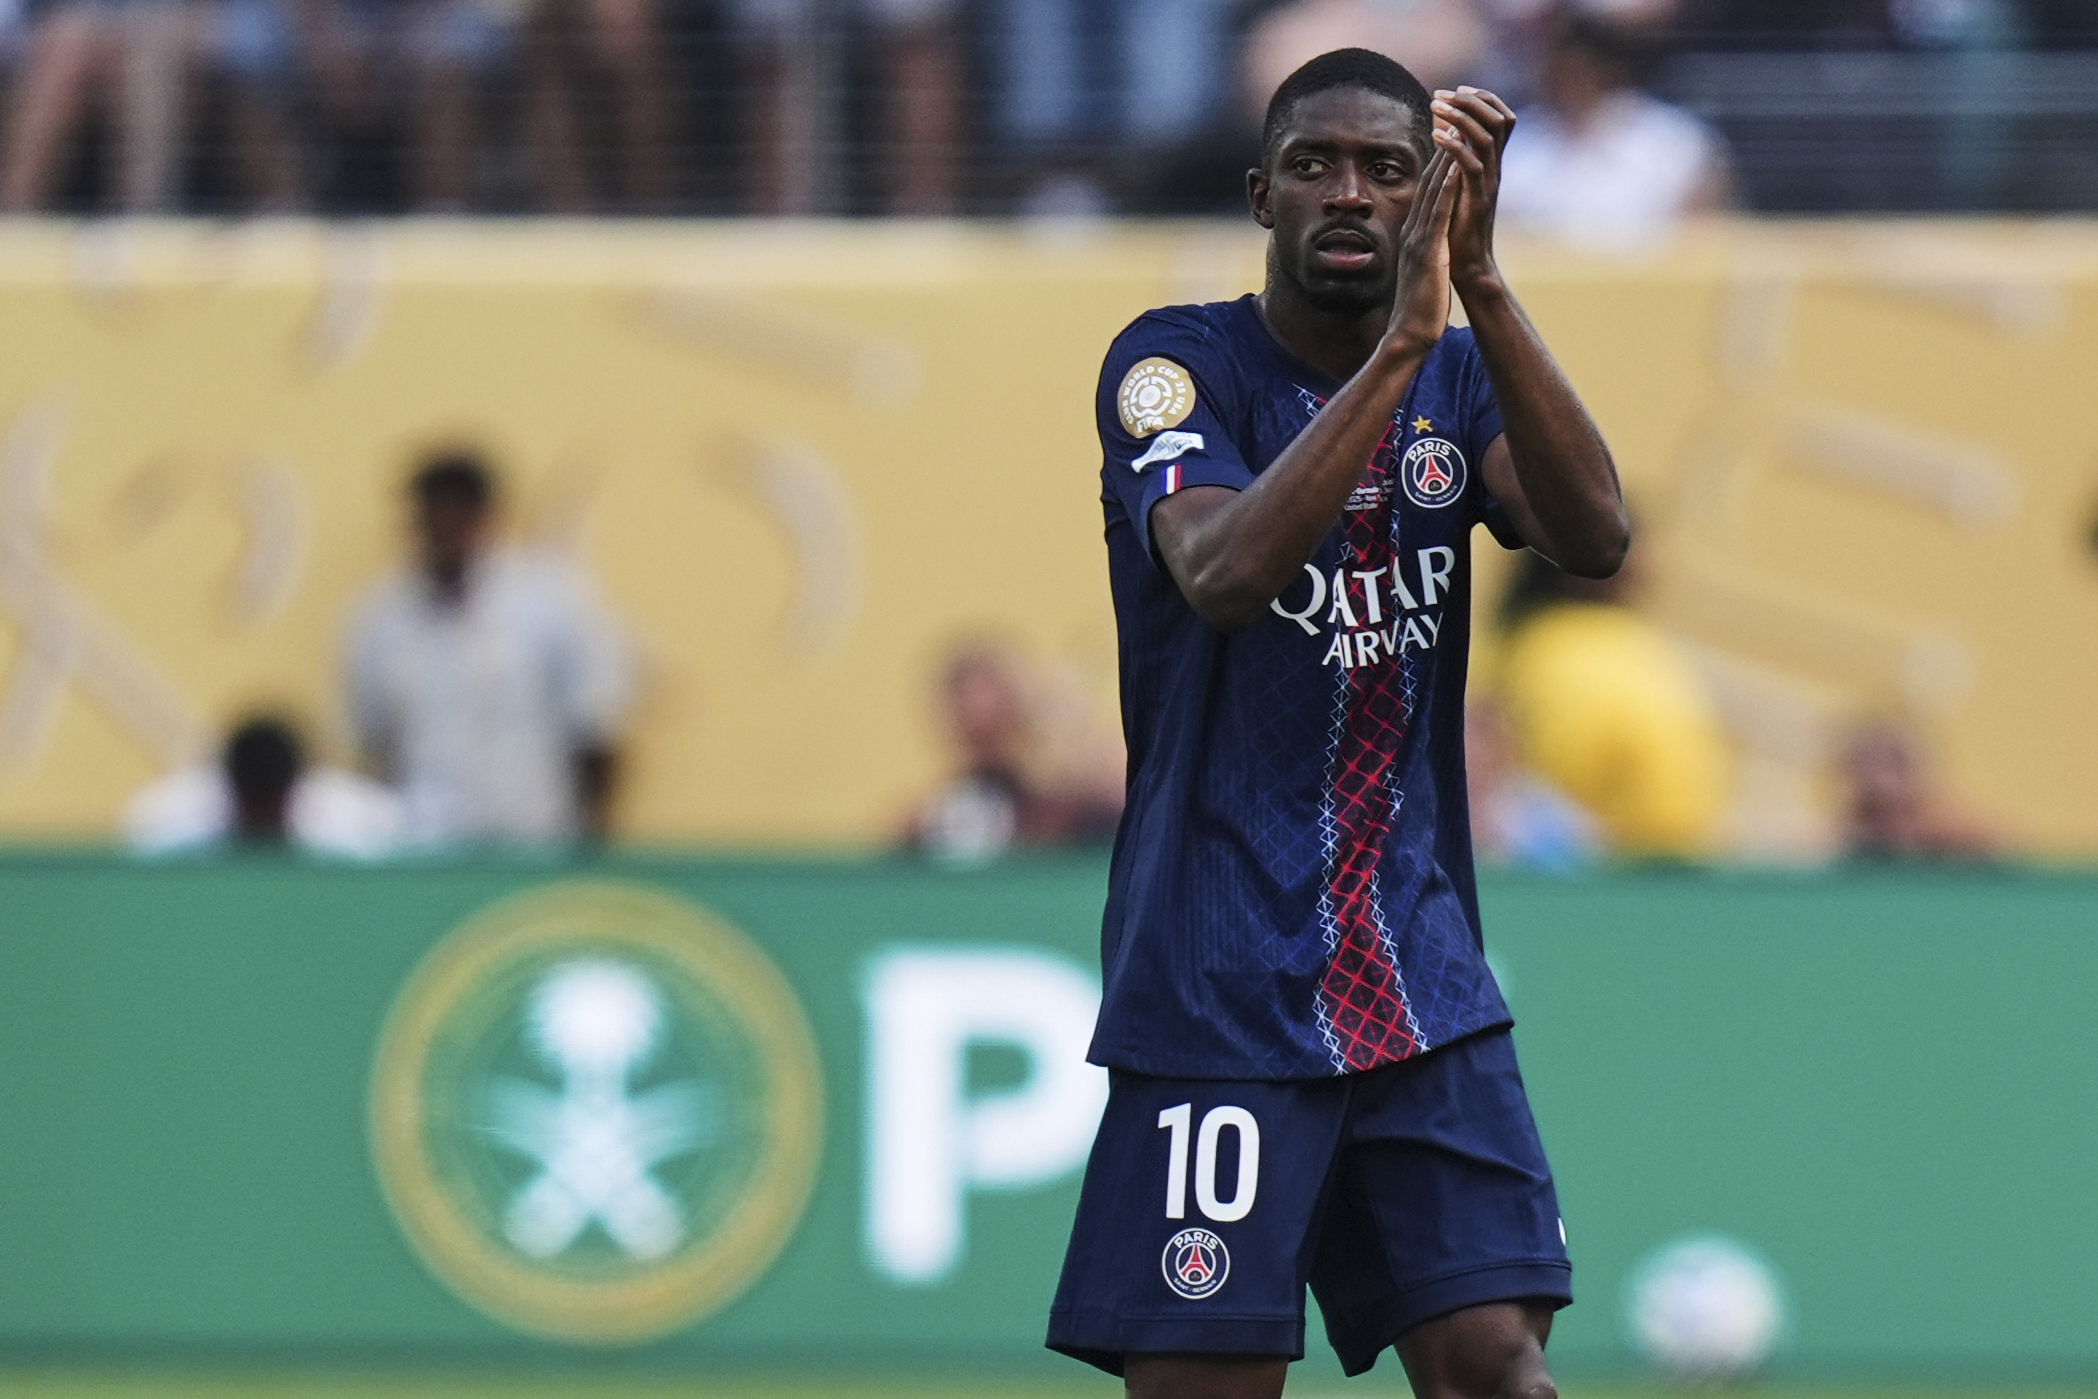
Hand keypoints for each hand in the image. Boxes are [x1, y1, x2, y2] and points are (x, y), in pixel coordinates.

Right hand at [1384, 144, 1460, 352]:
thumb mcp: (1422, 274)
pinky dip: (1448, 187)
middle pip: (1426, 181)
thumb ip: (1424, 255)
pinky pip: (1439, 212)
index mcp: (1413, 236)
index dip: (1436, 161)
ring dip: (1444, 158)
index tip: (1448, 135)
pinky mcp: (1428, 251)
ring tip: (1455, 127)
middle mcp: (1413, 232)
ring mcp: (1418, 240)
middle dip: (1440, 148)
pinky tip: (1457, 165)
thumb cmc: (1418, 310)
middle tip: (1450, 115)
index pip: (1425, 191)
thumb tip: (1432, 248)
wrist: (1409, 335)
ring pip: (1432, 190)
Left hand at [1431, 86, 1516, 287]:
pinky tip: (1435, 135)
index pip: (1499, 117)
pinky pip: (1471, 165)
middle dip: (1470, 100)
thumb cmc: (1458, 226)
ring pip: (1486, 136)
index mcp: (1491, 163)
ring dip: (1460, 116)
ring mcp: (1488, 182)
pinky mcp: (1477, 198)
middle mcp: (1494, 168)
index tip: (1456, 90)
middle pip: (1498, 119)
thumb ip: (1454, 160)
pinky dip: (1454, 147)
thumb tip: (1443, 131)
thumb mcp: (1457, 185)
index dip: (1481, 98)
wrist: (1467, 264)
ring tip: (1435, 105)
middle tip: (1441, 94)